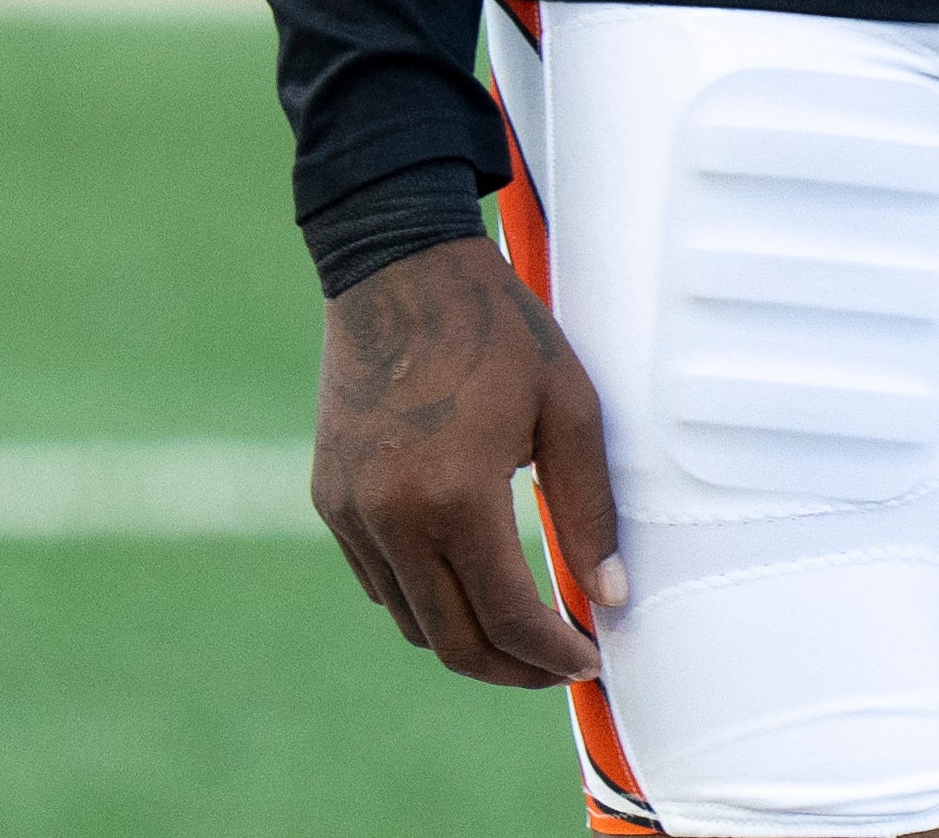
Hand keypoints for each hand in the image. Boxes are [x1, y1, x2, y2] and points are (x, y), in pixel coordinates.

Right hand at [310, 233, 622, 686]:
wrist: (399, 269)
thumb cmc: (497, 329)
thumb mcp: (567, 407)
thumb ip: (588, 509)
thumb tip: (609, 596)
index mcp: (454, 497)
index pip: (505, 617)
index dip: (551, 654)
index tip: (588, 659)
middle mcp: (390, 518)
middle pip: (449, 640)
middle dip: (509, 668)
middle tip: (557, 665)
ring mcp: (350, 512)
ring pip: (409, 618)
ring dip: (465, 637)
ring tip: (520, 627)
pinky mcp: (329, 498)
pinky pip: (378, 579)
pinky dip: (423, 597)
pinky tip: (468, 578)